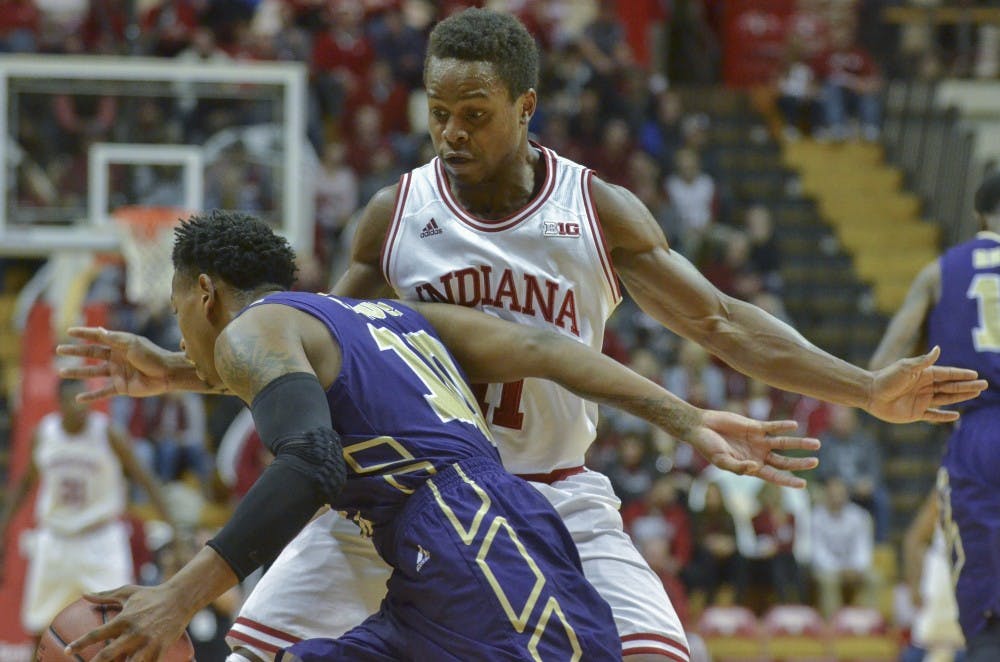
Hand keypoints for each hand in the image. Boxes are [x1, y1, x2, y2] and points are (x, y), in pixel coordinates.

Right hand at [56, 327, 177, 401]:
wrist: (167, 374)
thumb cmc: (152, 356)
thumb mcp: (132, 345)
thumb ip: (114, 339)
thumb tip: (98, 330)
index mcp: (120, 344)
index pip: (98, 337)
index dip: (84, 334)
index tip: (69, 331)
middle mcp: (117, 357)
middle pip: (92, 353)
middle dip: (76, 351)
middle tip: (59, 350)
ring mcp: (118, 372)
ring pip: (93, 372)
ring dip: (78, 372)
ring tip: (62, 371)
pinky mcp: (121, 387)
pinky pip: (103, 392)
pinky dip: (91, 396)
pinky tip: (78, 399)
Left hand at [66, 585, 190, 661]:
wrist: (181, 598)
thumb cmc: (151, 594)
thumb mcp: (128, 592)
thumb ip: (105, 596)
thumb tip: (84, 595)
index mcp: (124, 619)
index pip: (97, 633)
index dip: (80, 643)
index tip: (67, 651)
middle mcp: (134, 633)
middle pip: (109, 654)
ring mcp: (148, 643)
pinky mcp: (161, 649)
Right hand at [689, 411, 819, 488]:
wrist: (700, 427)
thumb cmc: (708, 447)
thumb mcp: (721, 461)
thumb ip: (738, 467)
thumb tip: (756, 468)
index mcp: (751, 467)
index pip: (774, 476)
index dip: (788, 481)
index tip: (803, 484)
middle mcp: (758, 455)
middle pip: (784, 461)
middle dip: (799, 462)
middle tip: (815, 462)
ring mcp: (758, 441)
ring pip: (784, 443)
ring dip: (799, 443)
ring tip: (816, 444)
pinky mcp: (755, 426)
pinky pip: (773, 427)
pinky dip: (783, 426)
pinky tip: (794, 426)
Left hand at [867, 346, 987, 422]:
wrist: (870, 394)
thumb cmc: (886, 378)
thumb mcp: (906, 367)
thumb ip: (924, 361)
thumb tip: (938, 348)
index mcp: (923, 374)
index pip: (947, 374)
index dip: (961, 374)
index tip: (976, 374)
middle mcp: (924, 387)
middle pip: (950, 386)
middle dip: (967, 386)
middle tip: (984, 385)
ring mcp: (921, 400)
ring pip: (946, 399)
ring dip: (961, 397)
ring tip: (976, 394)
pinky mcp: (915, 413)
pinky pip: (934, 415)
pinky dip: (944, 416)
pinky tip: (957, 416)